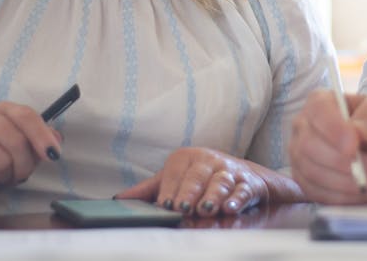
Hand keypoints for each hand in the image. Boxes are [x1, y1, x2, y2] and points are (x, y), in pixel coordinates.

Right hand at [0, 102, 62, 214]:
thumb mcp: (21, 154)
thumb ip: (39, 144)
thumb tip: (57, 139)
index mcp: (1, 110)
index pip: (25, 115)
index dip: (42, 135)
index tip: (54, 155)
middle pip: (16, 141)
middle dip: (24, 166)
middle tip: (19, 176)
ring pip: (0, 161)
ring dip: (4, 178)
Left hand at [115, 147, 268, 215]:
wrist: (241, 175)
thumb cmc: (200, 178)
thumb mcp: (174, 179)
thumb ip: (149, 190)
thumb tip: (119, 200)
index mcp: (187, 157)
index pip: (175, 173)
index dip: (170, 189)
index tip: (164, 204)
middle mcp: (208, 161)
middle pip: (197, 176)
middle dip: (190, 192)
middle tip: (182, 208)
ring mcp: (228, 171)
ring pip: (220, 182)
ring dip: (213, 195)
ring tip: (205, 209)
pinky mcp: (246, 183)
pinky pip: (242, 190)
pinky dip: (237, 199)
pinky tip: (230, 208)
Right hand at [288, 90, 366, 204]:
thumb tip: (359, 130)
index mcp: (321, 101)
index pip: (317, 111)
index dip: (333, 129)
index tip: (353, 146)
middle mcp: (303, 126)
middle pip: (309, 146)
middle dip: (342, 162)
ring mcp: (300, 155)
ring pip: (312, 173)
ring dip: (346, 183)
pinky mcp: (305, 181)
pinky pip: (316, 193)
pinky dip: (343, 197)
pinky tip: (365, 193)